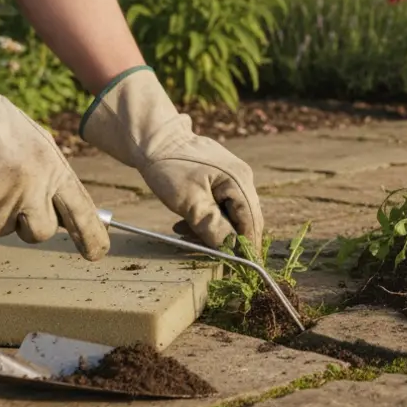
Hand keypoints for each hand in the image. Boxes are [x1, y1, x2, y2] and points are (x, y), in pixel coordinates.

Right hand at [0, 12, 110, 259]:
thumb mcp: (37, 143)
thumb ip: (52, 177)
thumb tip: (65, 211)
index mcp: (51, 170)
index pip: (81, 213)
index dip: (91, 237)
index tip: (96, 253)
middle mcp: (28, 191)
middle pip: (39, 233)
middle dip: (30, 224)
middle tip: (15, 200)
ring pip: (0, 227)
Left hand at [79, 67, 263, 248]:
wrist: (154, 138)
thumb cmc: (170, 169)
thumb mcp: (190, 203)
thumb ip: (214, 228)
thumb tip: (233, 252)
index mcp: (239, 182)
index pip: (252, 223)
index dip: (247, 247)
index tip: (239, 269)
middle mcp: (242, 177)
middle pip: (244, 219)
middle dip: (225, 238)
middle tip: (200, 248)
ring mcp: (233, 175)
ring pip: (231, 213)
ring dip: (212, 227)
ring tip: (183, 230)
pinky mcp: (221, 176)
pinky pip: (221, 203)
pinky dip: (207, 215)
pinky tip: (185, 220)